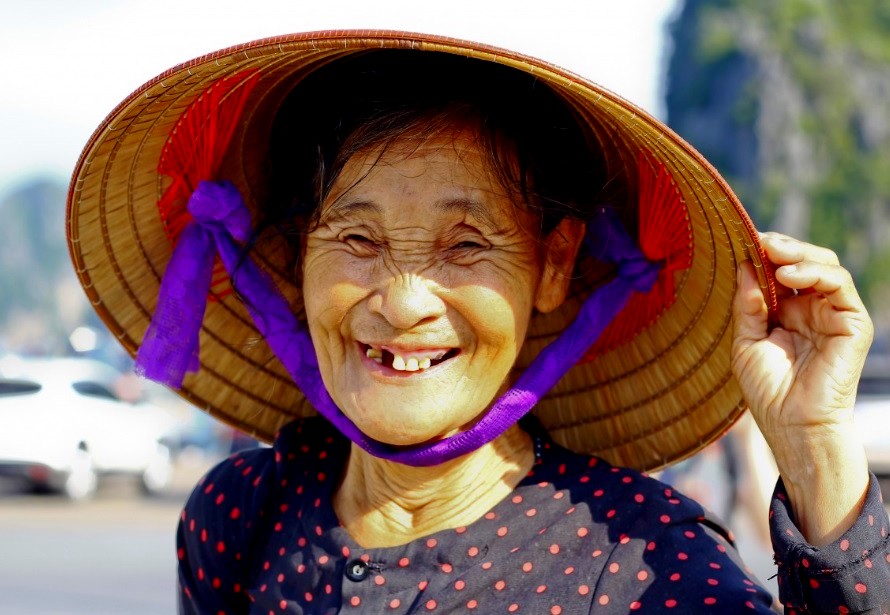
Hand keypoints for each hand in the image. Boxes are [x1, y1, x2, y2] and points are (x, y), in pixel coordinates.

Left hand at [731, 232, 873, 544]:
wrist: (792, 424)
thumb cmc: (768, 390)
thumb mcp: (746, 341)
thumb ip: (747, 305)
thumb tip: (745, 265)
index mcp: (786, 312)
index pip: (779, 271)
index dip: (764, 254)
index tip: (742, 240)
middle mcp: (812, 309)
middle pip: (804, 262)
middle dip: (782, 247)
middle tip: (761, 239)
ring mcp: (834, 314)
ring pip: (825, 266)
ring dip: (798, 254)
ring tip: (773, 254)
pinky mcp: (853, 322)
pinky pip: (840, 285)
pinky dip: (815, 273)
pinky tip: (787, 275)